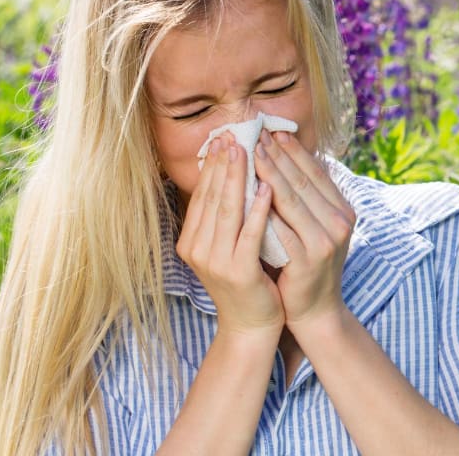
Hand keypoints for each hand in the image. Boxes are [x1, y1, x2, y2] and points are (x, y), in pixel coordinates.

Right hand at [176, 134, 283, 337]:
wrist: (252, 323)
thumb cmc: (246, 277)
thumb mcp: (229, 243)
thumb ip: (227, 214)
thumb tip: (231, 172)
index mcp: (191, 240)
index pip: (202, 195)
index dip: (213, 166)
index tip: (224, 138)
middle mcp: (197, 250)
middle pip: (212, 197)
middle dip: (225, 164)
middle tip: (234, 134)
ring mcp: (216, 262)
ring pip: (228, 211)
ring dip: (238, 178)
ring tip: (248, 151)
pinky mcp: (239, 271)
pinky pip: (249, 233)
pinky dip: (258, 209)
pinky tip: (267, 188)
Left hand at [254, 130, 357, 333]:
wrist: (315, 309)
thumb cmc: (309, 263)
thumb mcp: (317, 227)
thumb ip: (308, 199)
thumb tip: (289, 159)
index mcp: (342, 210)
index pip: (315, 173)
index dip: (294, 151)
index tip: (273, 132)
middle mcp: (338, 223)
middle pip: (302, 182)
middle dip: (277, 156)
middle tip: (255, 135)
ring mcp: (324, 242)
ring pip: (292, 201)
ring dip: (269, 174)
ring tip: (250, 155)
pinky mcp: (307, 261)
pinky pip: (281, 230)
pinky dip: (264, 210)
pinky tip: (248, 194)